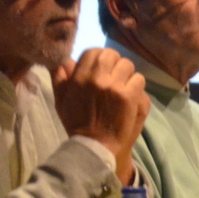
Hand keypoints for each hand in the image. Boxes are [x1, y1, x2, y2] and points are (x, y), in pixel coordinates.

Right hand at [52, 49, 149, 183]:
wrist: (95, 145)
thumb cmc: (77, 123)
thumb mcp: (61, 100)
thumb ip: (60, 77)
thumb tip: (63, 59)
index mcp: (79, 77)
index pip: (93, 52)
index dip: (100, 57)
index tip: (103, 67)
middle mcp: (97, 78)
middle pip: (112, 55)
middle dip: (115, 63)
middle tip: (115, 76)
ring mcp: (114, 86)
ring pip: (128, 65)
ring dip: (127, 74)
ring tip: (124, 86)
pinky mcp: (129, 96)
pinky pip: (139, 79)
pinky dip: (137, 86)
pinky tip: (131, 95)